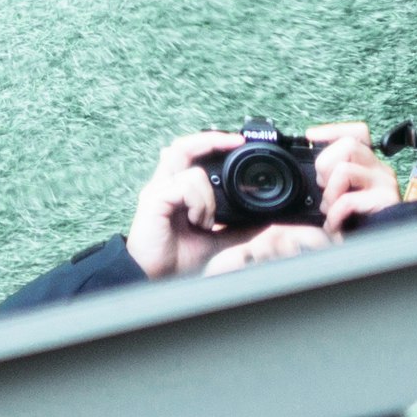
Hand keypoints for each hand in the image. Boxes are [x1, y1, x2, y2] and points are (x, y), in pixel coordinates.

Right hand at [125, 131, 243, 280]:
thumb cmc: (175, 257)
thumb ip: (236, 228)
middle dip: (212, 139)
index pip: (192, 153)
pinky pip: (183, 188)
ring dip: (208, 197)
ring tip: (205, 222)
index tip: (239, 142)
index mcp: (177, 189)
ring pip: (193, 171)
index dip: (212, 142)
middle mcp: (166, 184)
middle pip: (184, 146)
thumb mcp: (215, 240)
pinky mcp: (154, 200)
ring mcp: (158, 191)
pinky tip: (197, 223)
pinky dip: (198, 204)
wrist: (154, 276)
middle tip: (237, 142)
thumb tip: (263, 220)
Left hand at [196, 126, 404, 274]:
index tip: (309, 137)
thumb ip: (330, 182)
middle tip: (322, 186)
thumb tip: (312, 175)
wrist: (378, 253)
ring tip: (331, 209)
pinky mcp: (386, 200)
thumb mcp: (339, 199)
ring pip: (345, 168)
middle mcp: (379, 170)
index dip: (332, 130)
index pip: (357, 132)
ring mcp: (385, 184)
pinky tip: (336, 224)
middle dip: (325, 163)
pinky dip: (335, 214)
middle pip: (349, 144)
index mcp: (368, 166)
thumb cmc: (356, 227)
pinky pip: (349, 198)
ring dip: (329, 192)